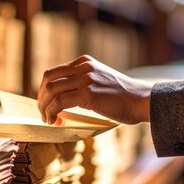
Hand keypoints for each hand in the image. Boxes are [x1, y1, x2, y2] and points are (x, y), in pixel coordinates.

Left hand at [37, 55, 152, 124]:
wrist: (142, 100)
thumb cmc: (123, 97)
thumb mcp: (100, 81)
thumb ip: (83, 83)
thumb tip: (63, 99)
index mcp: (85, 62)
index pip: (53, 72)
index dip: (44, 90)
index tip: (45, 104)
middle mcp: (83, 67)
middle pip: (48, 79)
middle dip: (41, 98)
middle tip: (43, 113)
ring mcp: (85, 79)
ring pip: (51, 90)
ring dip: (44, 107)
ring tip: (48, 119)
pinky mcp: (88, 93)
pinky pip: (59, 102)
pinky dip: (52, 112)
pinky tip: (55, 121)